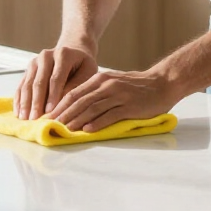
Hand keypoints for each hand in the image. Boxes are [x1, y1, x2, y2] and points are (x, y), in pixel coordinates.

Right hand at [14, 45, 98, 119]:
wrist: (73, 52)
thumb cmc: (83, 66)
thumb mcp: (87, 73)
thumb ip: (76, 86)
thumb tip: (60, 104)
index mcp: (63, 54)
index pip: (56, 78)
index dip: (52, 96)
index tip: (50, 112)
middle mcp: (46, 56)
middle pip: (39, 82)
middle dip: (36, 102)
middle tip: (35, 119)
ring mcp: (35, 62)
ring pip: (28, 84)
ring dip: (25, 103)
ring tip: (25, 119)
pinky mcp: (28, 69)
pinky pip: (21, 85)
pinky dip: (19, 100)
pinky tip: (19, 113)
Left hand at [47, 69, 177, 132]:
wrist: (163, 83)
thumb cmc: (137, 87)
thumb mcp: (113, 83)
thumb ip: (97, 92)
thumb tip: (77, 107)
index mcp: (100, 79)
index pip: (74, 93)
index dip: (59, 106)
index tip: (48, 117)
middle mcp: (106, 85)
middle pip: (79, 101)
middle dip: (63, 114)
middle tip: (50, 126)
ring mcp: (118, 95)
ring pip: (91, 108)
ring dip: (76, 120)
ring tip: (64, 130)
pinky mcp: (129, 106)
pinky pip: (109, 115)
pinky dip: (97, 123)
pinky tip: (87, 130)